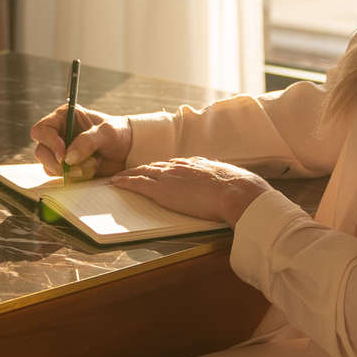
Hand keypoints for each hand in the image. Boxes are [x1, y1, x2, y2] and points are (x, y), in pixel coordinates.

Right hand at [31, 104, 132, 180]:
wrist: (129, 151)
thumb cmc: (118, 134)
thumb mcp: (107, 133)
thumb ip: (88, 141)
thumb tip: (68, 158)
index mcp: (64, 117)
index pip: (41, 130)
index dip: (49, 142)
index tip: (63, 154)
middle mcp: (59, 134)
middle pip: (41, 151)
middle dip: (56, 163)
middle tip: (74, 168)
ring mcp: (61, 152)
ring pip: (48, 166)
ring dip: (68, 171)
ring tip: (91, 166)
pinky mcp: (67, 167)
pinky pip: (61, 177)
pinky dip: (75, 177)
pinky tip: (91, 170)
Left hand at [110, 157, 270, 225]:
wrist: (238, 192)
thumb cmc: (240, 191)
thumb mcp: (231, 180)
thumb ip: (222, 181)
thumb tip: (228, 185)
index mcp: (197, 164)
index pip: (174, 165)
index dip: (161, 168)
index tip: (154, 170)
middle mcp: (181, 166)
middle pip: (155, 165)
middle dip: (141, 169)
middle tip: (129, 172)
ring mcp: (170, 176)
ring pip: (143, 172)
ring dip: (129, 174)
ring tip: (118, 178)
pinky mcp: (162, 189)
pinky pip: (138, 183)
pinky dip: (125, 182)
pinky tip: (115, 182)